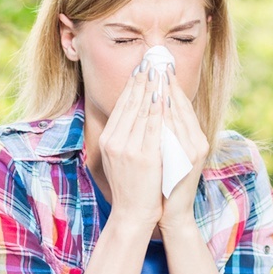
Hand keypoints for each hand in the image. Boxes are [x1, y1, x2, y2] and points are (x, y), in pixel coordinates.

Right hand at [96, 60, 164, 230]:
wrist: (132, 214)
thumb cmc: (130, 188)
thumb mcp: (119, 160)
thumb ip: (124, 138)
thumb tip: (133, 115)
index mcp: (107, 140)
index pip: (122, 106)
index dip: (132, 84)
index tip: (142, 67)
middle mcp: (114, 141)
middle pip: (130, 103)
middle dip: (143, 79)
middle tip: (153, 59)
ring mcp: (128, 148)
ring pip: (141, 110)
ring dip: (152, 87)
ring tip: (161, 70)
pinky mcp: (144, 156)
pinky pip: (153, 125)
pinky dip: (158, 108)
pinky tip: (165, 94)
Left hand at [160, 68, 209, 230]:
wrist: (172, 213)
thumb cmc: (166, 183)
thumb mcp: (167, 154)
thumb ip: (165, 133)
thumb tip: (154, 109)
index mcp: (194, 137)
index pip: (181, 104)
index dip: (170, 84)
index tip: (158, 66)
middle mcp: (198, 140)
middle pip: (182, 105)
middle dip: (168, 83)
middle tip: (156, 62)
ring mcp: (196, 149)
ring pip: (181, 115)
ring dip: (168, 93)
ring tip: (156, 74)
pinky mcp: (191, 159)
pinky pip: (177, 132)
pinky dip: (168, 116)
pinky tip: (160, 102)